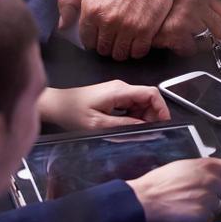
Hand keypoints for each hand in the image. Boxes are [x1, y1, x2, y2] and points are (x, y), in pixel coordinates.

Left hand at [37, 80, 170, 130]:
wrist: (56, 105)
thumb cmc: (71, 112)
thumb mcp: (98, 124)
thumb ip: (123, 126)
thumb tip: (144, 129)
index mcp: (120, 90)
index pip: (151, 93)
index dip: (162, 107)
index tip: (164, 122)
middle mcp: (121, 88)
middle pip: (148, 99)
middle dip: (152, 116)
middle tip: (148, 133)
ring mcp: (118, 92)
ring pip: (141, 104)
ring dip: (143, 118)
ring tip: (135, 133)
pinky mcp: (113, 98)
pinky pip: (131, 106)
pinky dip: (134, 118)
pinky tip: (127, 128)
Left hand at [57, 0, 181, 59]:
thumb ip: (68, 2)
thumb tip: (62, 24)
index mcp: (92, 10)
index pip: (87, 40)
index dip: (92, 38)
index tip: (98, 34)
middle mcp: (109, 21)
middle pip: (103, 49)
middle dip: (106, 44)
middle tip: (112, 35)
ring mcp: (128, 27)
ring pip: (120, 53)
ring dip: (121, 49)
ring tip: (124, 39)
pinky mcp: (146, 30)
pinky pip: (138, 52)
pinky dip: (137, 49)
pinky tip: (137, 39)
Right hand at [127, 157, 220, 221]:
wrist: (146, 197)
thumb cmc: (162, 181)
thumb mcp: (187, 165)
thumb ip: (208, 169)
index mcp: (209, 166)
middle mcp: (212, 181)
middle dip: (220, 196)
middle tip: (204, 196)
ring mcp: (207, 198)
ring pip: (218, 207)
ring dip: (208, 208)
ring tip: (190, 202)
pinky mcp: (201, 214)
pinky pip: (208, 219)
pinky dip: (199, 218)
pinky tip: (186, 211)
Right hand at [152, 0, 220, 54]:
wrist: (138, 13)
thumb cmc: (163, 10)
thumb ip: (209, 8)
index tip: (218, 31)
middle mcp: (196, 4)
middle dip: (212, 37)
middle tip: (197, 36)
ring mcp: (187, 17)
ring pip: (209, 43)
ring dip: (198, 45)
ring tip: (185, 38)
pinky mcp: (177, 31)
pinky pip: (192, 50)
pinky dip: (184, 50)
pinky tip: (176, 42)